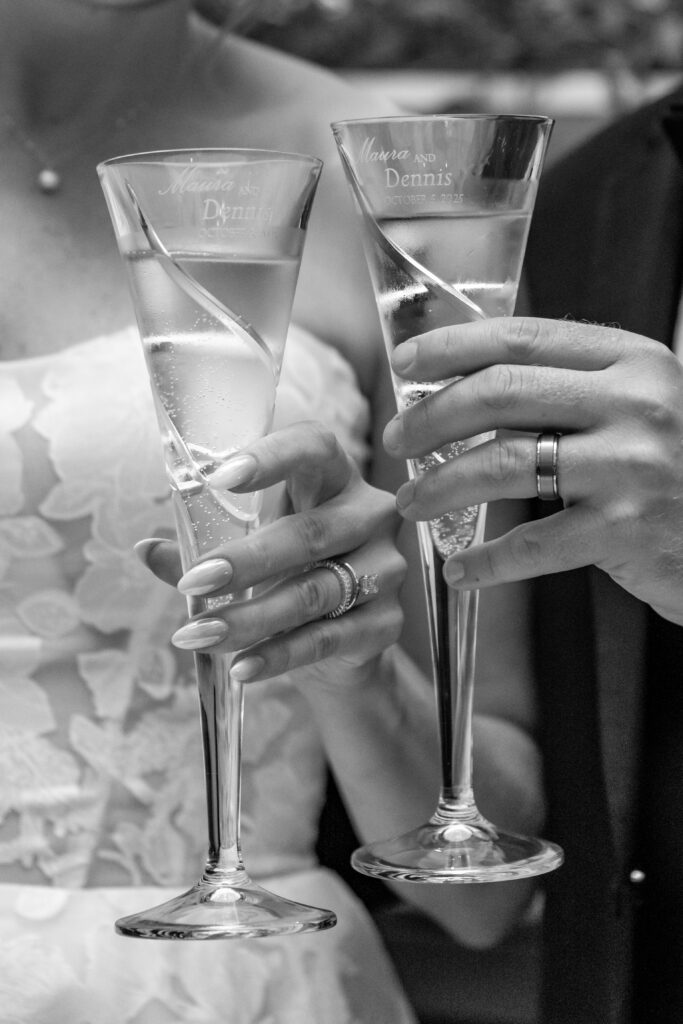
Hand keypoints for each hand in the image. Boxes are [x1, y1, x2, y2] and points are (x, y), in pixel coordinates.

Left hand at [137, 421, 405, 681]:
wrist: (342, 640)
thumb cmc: (290, 570)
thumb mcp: (246, 548)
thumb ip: (201, 548)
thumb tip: (145, 549)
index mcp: (334, 476)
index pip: (313, 447)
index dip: (271, 457)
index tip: (219, 478)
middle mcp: (370, 514)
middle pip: (312, 532)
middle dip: (246, 560)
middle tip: (194, 583)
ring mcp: (386, 568)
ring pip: (317, 591)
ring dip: (251, 617)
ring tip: (197, 636)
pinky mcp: (388, 621)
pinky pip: (329, 638)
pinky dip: (280, 655)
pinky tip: (241, 667)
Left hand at [383, 316, 682, 624]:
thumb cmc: (677, 469)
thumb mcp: (640, 405)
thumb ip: (572, 388)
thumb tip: (466, 385)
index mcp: (632, 358)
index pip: (521, 337)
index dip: (451, 347)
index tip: (405, 363)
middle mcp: (636, 401)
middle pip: (499, 393)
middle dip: (431, 417)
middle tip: (397, 442)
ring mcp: (633, 465)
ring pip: (502, 465)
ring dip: (440, 487)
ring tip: (413, 504)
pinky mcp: (628, 527)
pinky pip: (532, 543)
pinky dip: (485, 561)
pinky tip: (460, 570)